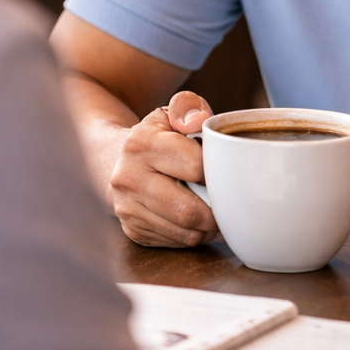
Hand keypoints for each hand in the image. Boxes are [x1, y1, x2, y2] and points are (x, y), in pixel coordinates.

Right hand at [108, 92, 216, 247]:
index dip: (218, 170)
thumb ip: (188, 106)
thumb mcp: (171, 113)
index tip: (226, 169)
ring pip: (186, 232)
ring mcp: (128, 209)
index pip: (195, 166)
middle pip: (189, 210)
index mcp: (140, 143)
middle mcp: (128, 178)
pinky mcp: (133, 231)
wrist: (117, 161)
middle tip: (231, 200)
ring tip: (218, 210)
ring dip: (210, 227)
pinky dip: (196, 234)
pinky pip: (177, 242)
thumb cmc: (157, 137)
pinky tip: (200, 219)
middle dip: (218, 210)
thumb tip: (197, 120)